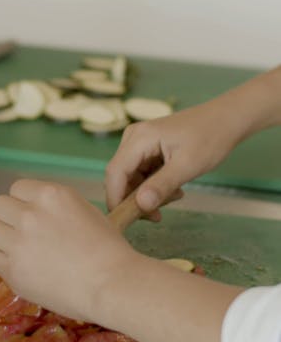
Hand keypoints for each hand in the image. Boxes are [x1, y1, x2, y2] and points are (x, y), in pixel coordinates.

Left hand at [0, 179, 136, 322]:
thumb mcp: (86, 211)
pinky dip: (3, 262)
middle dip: (7, 218)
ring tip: (16, 250)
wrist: (111, 284)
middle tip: (20, 233)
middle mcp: (30, 214)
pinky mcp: (12, 269)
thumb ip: (56, 207)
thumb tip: (37, 210)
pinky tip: (20, 268)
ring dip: (0, 238)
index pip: (17, 188)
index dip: (22, 202)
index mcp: (51, 195)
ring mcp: (19, 242)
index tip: (30, 215)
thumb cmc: (108, 249)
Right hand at [106, 99, 243, 214]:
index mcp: (139, 138)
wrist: (226, 120)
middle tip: (159, 214)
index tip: (127, 221)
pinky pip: (141, 174)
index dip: (116, 199)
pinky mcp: (147, 148)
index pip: (115, 173)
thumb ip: (162, 186)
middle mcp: (133, 138)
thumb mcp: (187, 166)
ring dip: (148, 194)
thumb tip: (141, 205)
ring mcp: (139, 142)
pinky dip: (154, 186)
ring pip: (131, 178)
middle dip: (136, 199)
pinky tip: (174, 188)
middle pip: (121, 177)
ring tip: (175, 195)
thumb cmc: (210, 138)